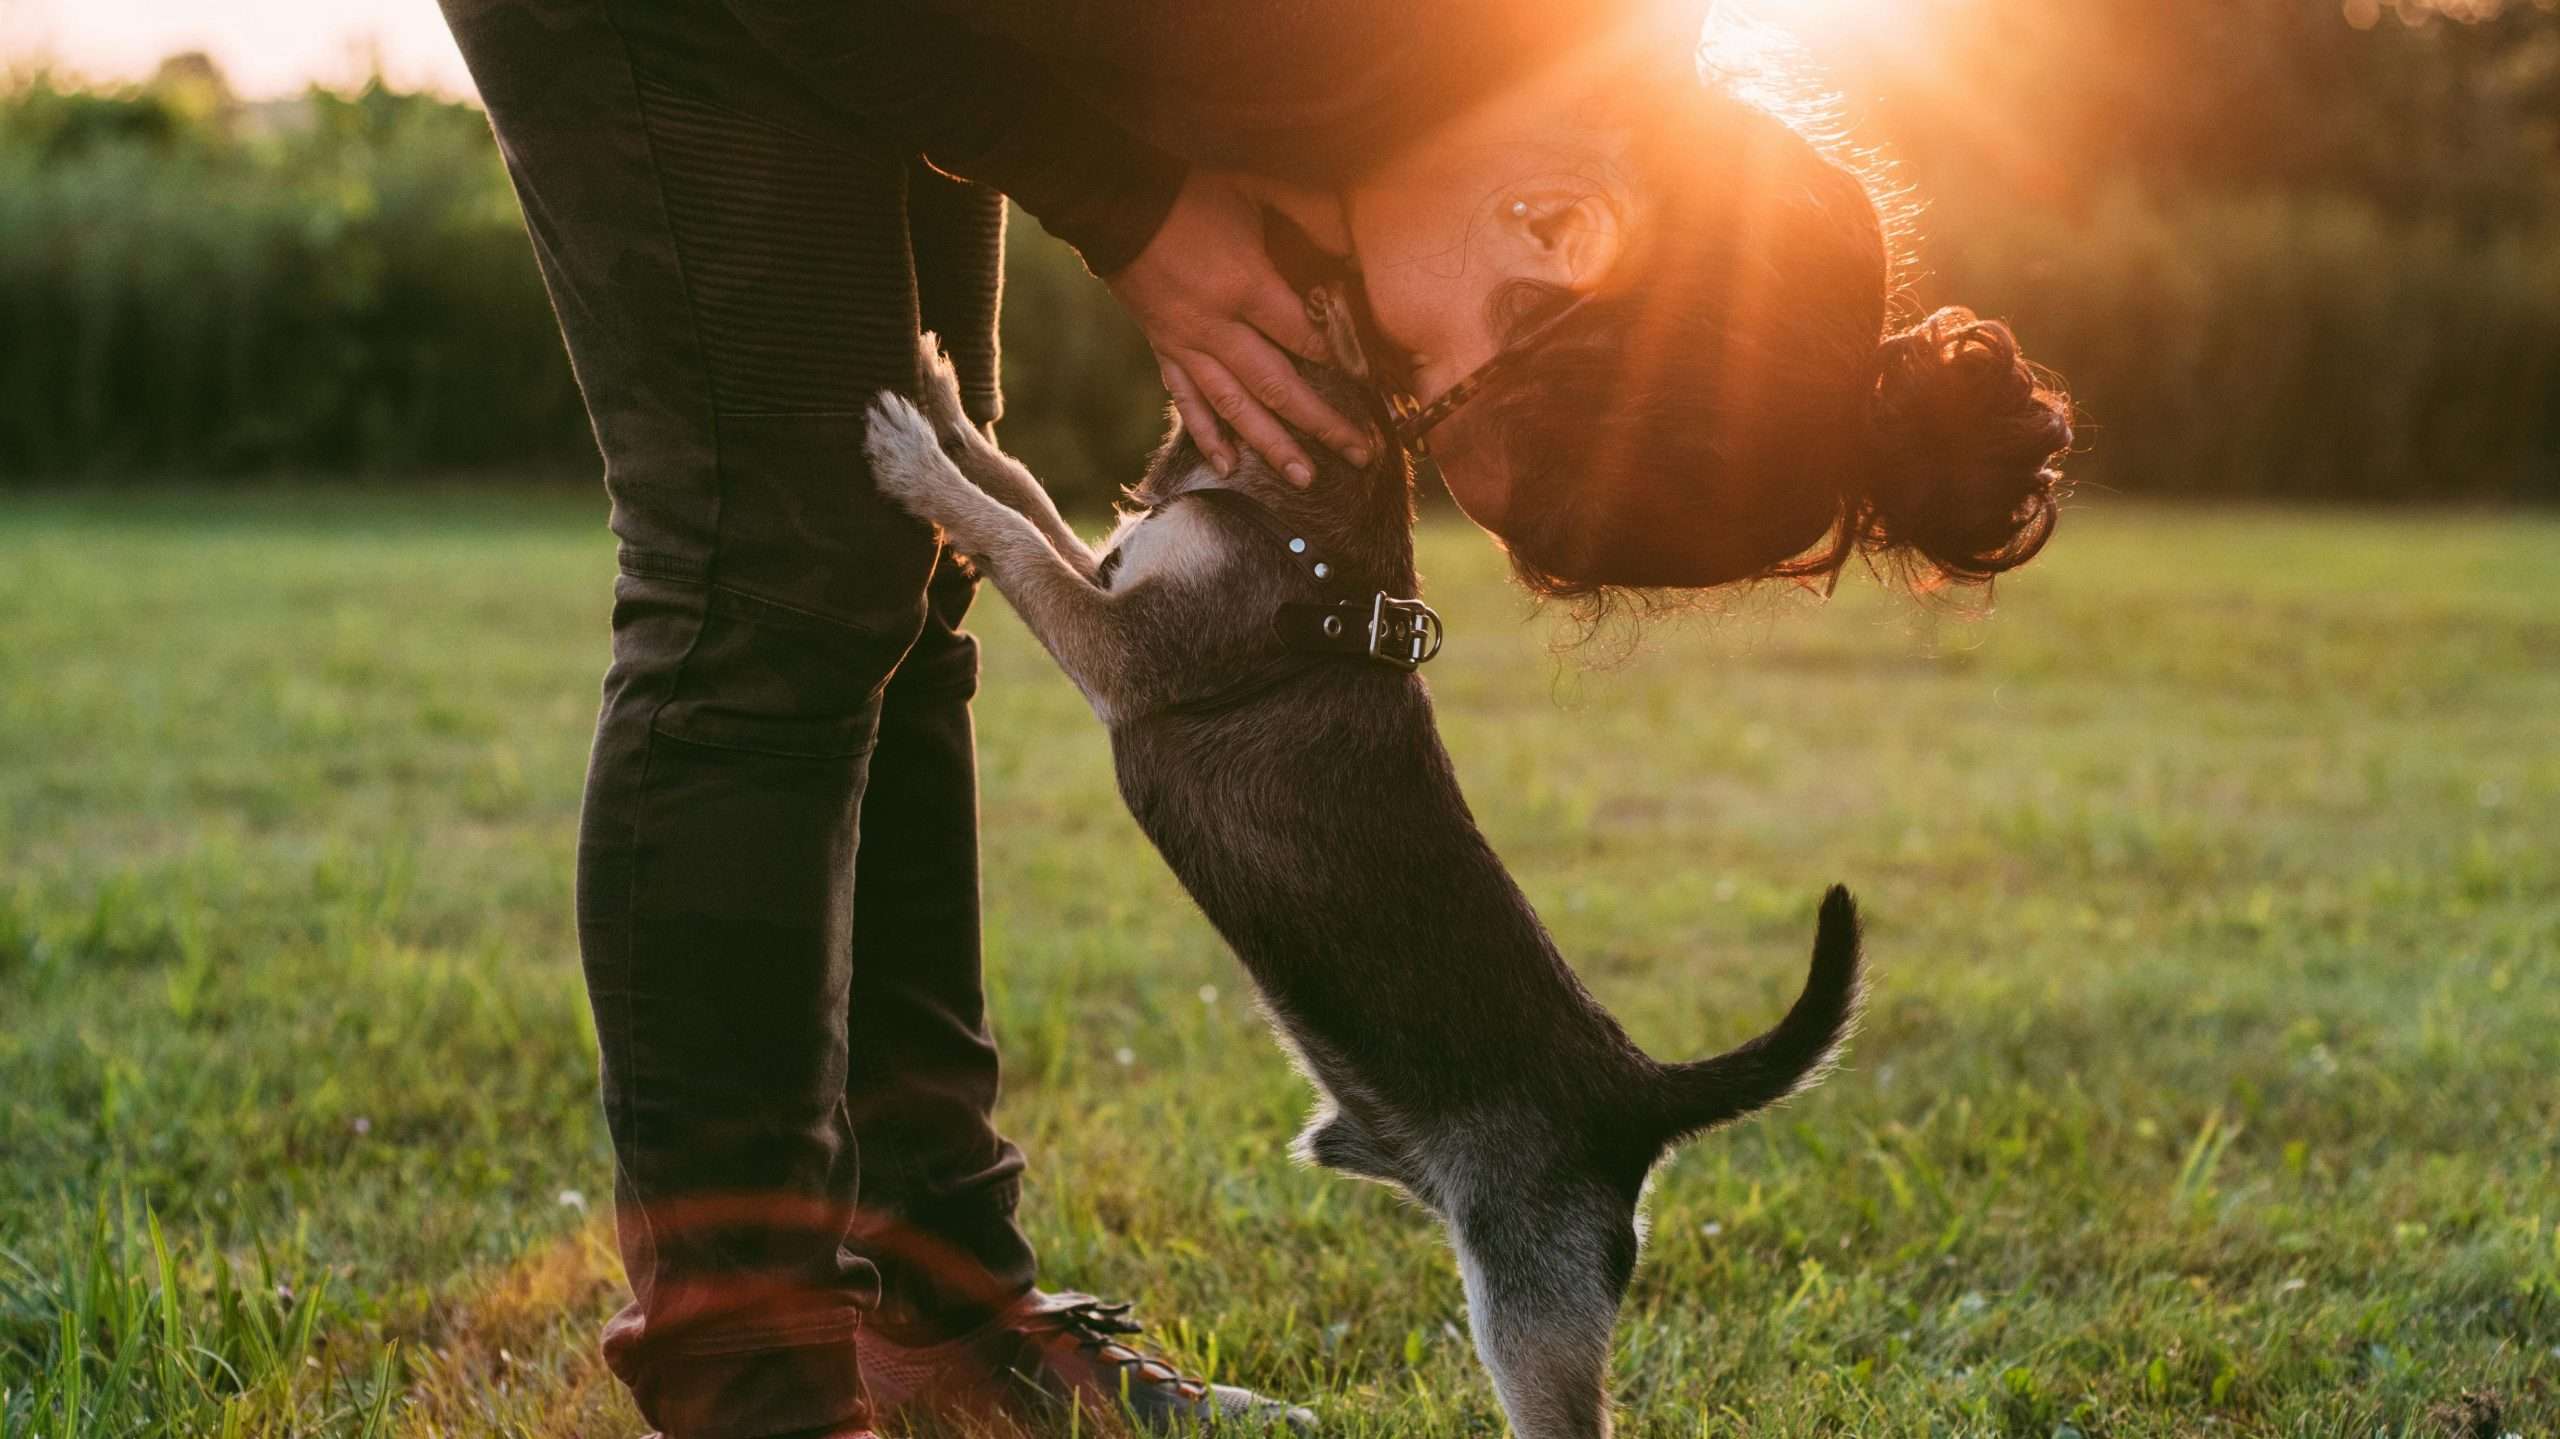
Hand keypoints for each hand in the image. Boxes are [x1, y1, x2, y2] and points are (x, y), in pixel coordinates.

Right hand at [1105, 171, 1372, 485]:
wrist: (1116, 200)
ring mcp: (1187, 344)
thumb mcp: (1256, 189)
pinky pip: (1187, 400)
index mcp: (1246, 287)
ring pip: (1235, 407)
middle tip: (1361, 455)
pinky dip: (1208, 434)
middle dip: (1323, 424)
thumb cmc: (1192, 189)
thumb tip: (1354, 252)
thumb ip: (1309, 217)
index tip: (1377, 389)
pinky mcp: (1164, 348)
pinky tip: (1229, 465)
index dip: (1345, 363)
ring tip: (1306, 478)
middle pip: (1279, 387)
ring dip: (1272, 446)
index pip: (1306, 339)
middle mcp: (1217, 327)